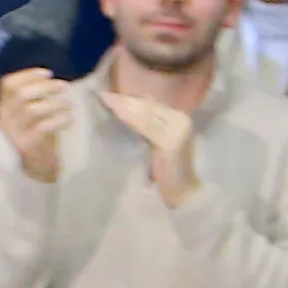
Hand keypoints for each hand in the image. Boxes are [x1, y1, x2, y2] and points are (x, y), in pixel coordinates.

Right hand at [0, 67, 74, 181]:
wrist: (37, 162)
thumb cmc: (36, 129)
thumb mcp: (30, 109)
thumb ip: (34, 93)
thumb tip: (48, 77)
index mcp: (2, 106)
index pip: (7, 84)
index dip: (28, 75)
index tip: (48, 73)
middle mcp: (4, 118)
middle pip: (21, 94)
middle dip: (46, 86)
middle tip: (65, 86)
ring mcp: (14, 132)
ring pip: (33, 110)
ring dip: (56, 104)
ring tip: (70, 105)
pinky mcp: (27, 144)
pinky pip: (44, 127)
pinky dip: (60, 120)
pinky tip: (70, 118)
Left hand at [89, 81, 197, 202]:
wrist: (184, 193)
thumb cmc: (168, 172)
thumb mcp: (159, 144)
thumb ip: (150, 127)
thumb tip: (131, 110)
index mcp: (180, 118)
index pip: (152, 105)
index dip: (131, 99)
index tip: (110, 94)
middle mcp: (181, 120)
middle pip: (147, 107)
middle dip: (124, 100)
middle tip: (103, 94)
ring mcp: (177, 130)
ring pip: (145, 115)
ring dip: (124, 107)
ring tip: (105, 101)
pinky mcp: (170, 142)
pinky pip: (145, 128)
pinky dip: (129, 120)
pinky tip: (116, 114)